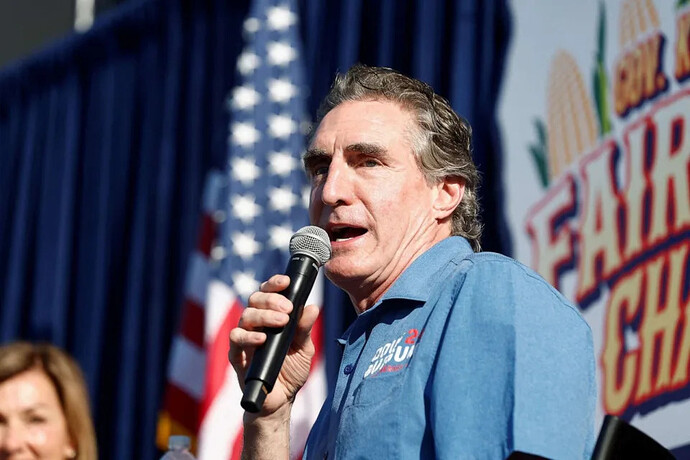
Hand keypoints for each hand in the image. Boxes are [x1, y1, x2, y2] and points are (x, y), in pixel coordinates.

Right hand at [228, 274, 319, 416]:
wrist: (281, 400)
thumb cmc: (291, 370)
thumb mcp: (304, 348)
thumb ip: (304, 328)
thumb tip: (311, 307)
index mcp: (270, 317)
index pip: (268, 293)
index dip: (274, 284)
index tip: (286, 282)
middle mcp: (255, 324)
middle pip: (254, 300)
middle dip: (271, 300)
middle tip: (288, 308)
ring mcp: (245, 339)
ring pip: (245, 316)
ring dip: (264, 315)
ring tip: (281, 322)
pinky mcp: (237, 356)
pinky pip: (236, 340)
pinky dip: (248, 336)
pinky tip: (262, 338)